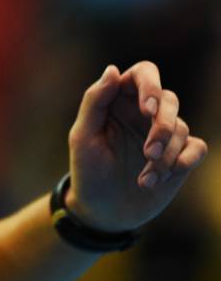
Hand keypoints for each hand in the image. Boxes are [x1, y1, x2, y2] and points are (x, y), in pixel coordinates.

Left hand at [65, 61, 207, 232]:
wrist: (102, 211)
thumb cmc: (87, 170)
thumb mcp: (83, 136)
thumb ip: (95, 101)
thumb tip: (113, 69)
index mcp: (119, 100)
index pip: (143, 73)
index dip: (150, 85)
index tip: (148, 109)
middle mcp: (144, 113)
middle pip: (169, 99)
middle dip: (162, 126)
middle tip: (148, 152)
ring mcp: (163, 134)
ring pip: (181, 127)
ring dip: (166, 154)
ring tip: (145, 179)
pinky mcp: (179, 156)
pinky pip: (197, 146)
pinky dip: (184, 160)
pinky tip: (161, 178)